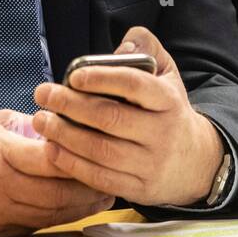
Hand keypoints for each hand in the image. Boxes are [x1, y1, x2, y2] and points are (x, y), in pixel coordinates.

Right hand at [0, 109, 114, 236]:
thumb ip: (29, 126)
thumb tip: (64, 125)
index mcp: (1, 152)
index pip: (51, 157)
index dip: (80, 156)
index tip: (100, 149)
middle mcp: (2, 184)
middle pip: (58, 192)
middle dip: (90, 187)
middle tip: (113, 177)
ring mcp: (0, 211)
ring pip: (52, 213)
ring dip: (82, 206)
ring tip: (104, 195)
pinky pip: (38, 225)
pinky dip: (62, 218)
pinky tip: (78, 209)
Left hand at [31, 26, 223, 206]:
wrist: (196, 162)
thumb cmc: (168, 111)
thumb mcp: (168, 74)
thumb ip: (146, 48)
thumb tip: (119, 50)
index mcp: (169, 100)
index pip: (135, 85)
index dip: (103, 78)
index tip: (73, 75)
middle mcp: (163, 133)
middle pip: (111, 118)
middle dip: (71, 106)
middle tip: (43, 95)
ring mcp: (151, 164)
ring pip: (102, 151)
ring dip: (65, 136)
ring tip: (41, 121)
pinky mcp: (140, 188)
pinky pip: (101, 178)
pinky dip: (72, 164)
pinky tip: (52, 149)